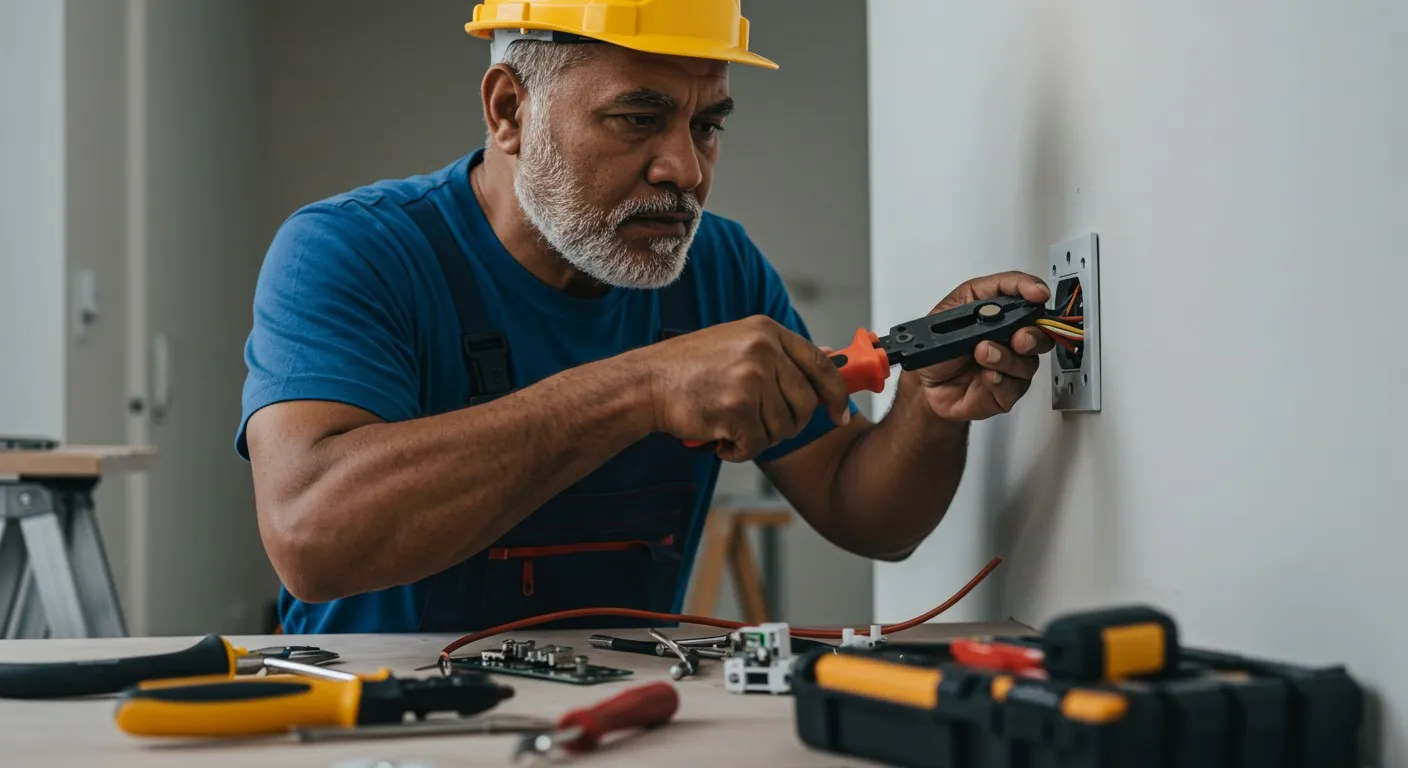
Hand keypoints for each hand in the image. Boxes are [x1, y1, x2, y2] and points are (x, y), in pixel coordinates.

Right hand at [637, 315, 850, 461]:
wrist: (646, 383)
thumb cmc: (688, 367)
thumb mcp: (737, 342)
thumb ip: (781, 351)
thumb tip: (827, 355)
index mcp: (767, 331)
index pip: (821, 365)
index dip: (836, 394)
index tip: (838, 414)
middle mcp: (763, 351)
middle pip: (805, 404)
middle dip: (789, 425)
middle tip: (763, 428)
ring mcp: (750, 378)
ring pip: (782, 428)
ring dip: (759, 438)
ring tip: (732, 428)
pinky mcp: (736, 408)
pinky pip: (757, 445)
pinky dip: (739, 451)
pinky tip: (720, 440)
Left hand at [915, 272, 1053, 420]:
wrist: (925, 388)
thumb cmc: (938, 351)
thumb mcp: (944, 315)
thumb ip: (972, 304)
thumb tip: (994, 308)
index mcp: (995, 311)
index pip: (1021, 292)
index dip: (1031, 289)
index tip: (1037, 293)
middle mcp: (1008, 337)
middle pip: (1039, 331)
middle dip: (1033, 333)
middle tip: (1018, 338)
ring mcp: (1011, 365)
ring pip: (1029, 362)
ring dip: (1007, 358)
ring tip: (982, 355)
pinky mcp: (1007, 391)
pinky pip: (1016, 387)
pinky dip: (1001, 380)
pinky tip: (986, 376)